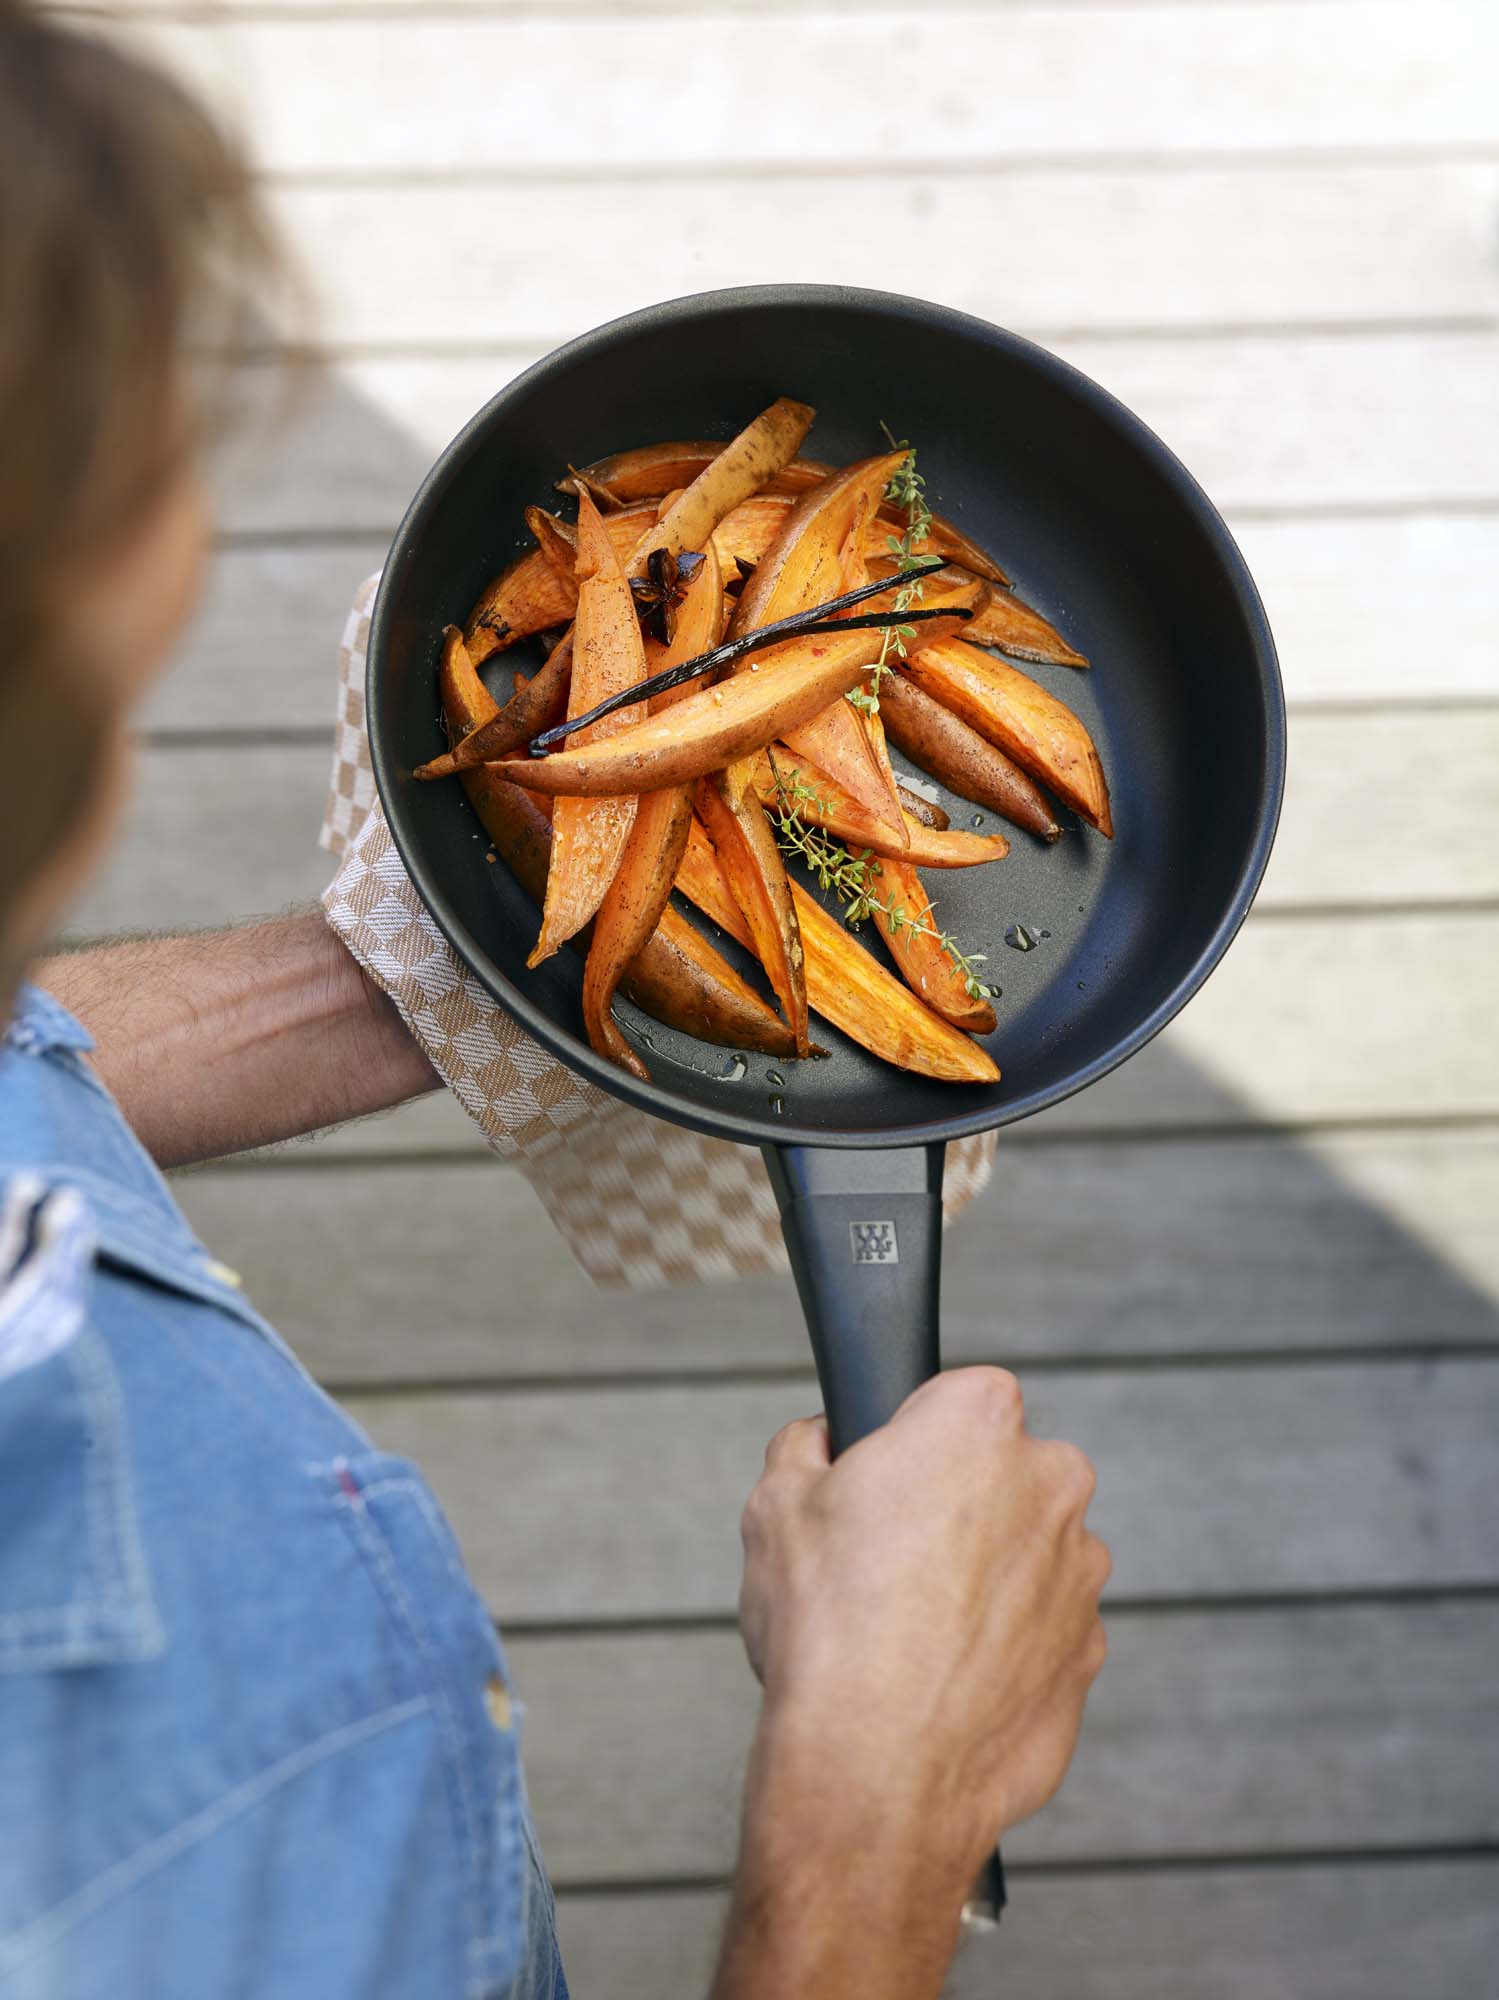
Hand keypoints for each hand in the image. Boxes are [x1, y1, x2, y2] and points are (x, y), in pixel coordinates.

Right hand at [715, 1368, 1107, 1999]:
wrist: (875, 1774)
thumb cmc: (829, 1632)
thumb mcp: (774, 1505)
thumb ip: (807, 1446)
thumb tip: (821, 1443)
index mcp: (978, 1423)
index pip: (960, 1393)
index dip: (914, 1433)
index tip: (882, 1476)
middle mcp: (1049, 1484)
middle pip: (1004, 1470)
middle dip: (957, 1501)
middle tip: (888, 1556)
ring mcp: (1081, 1573)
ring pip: (1028, 1551)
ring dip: (985, 1575)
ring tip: (910, 1631)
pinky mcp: (1089, 1654)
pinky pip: (1042, 1627)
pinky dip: (1004, 1644)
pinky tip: (943, 1677)